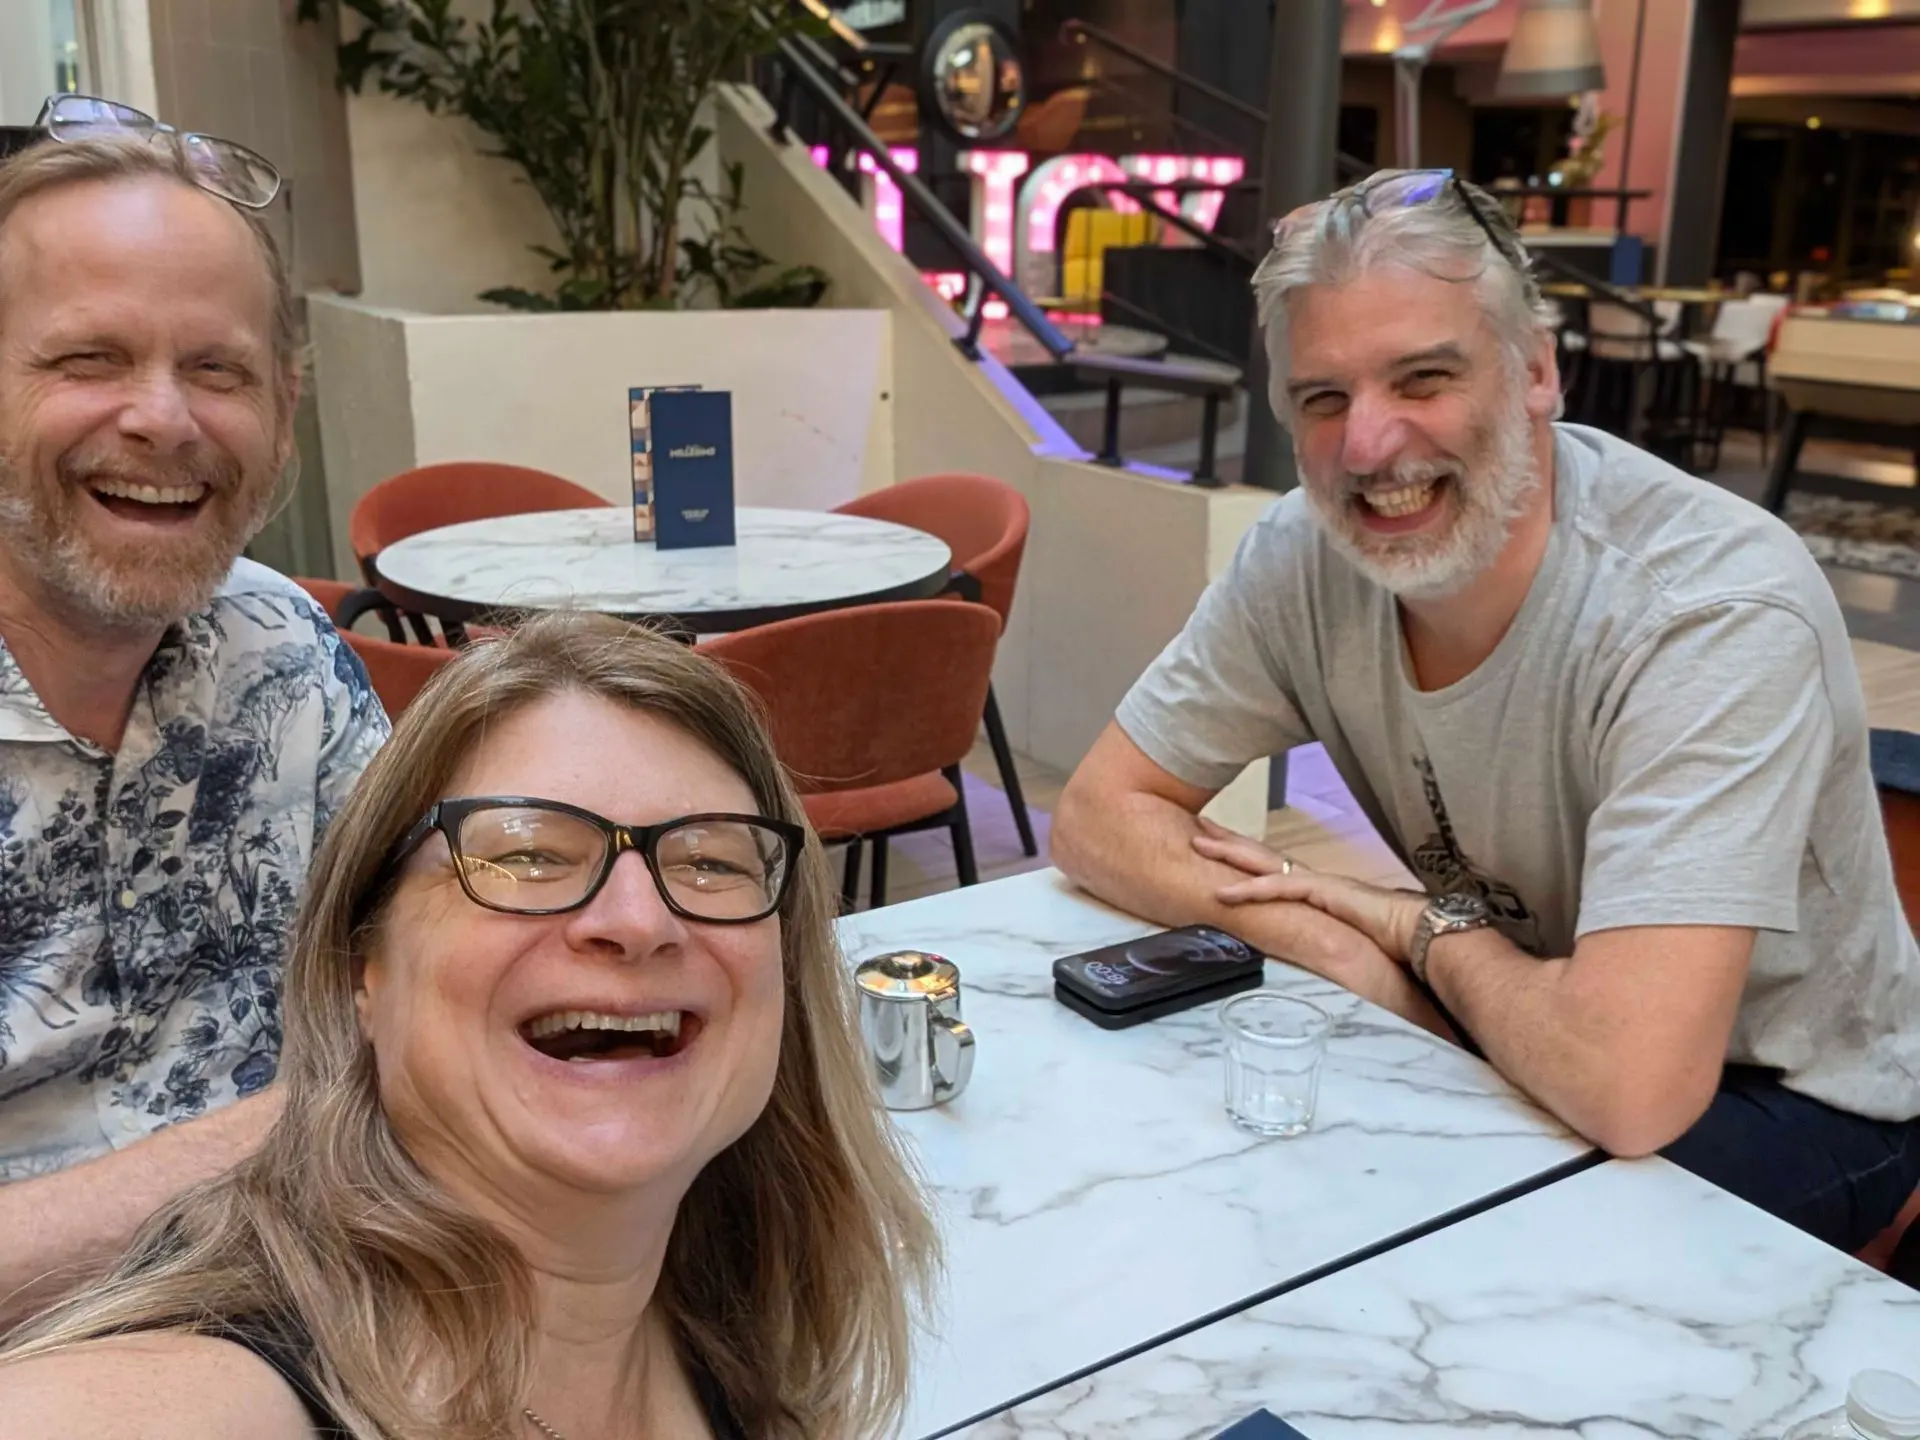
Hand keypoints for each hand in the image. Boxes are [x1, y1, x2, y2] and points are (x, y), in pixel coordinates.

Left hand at [1193, 818, 1427, 963]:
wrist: (1428, 934)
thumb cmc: (1400, 940)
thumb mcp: (1354, 940)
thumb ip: (1335, 940)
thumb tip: (1323, 953)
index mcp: (1323, 892)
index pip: (1278, 868)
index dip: (1250, 856)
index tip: (1225, 845)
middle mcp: (1318, 881)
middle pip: (1264, 854)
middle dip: (1230, 839)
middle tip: (1199, 825)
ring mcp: (1320, 883)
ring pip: (1264, 862)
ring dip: (1228, 854)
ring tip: (1197, 843)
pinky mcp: (1324, 893)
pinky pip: (1279, 888)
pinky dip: (1249, 890)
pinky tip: (1224, 892)